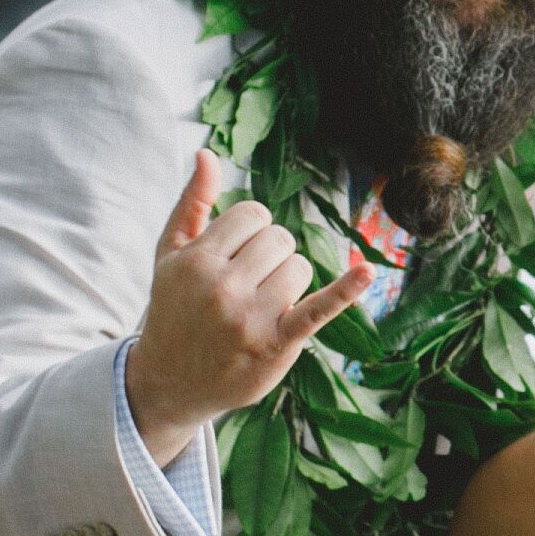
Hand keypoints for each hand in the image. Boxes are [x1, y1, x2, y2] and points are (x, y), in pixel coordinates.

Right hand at [125, 152, 377, 456]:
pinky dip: (345, 291)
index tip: (239, 254)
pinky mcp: (276, 344)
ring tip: (260, 305)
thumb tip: (206, 154)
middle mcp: (221, 286)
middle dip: (271, 256)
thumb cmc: (174, 309)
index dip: (252, 231)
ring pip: (299, 267)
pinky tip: (366, 272)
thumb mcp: (170, 256)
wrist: (168, 382)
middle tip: (247, 285)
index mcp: (196, 259)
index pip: (254, 215)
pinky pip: (317, 309)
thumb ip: (191, 203)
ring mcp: (249, 317)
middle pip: (280, 239)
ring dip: (288, 283)